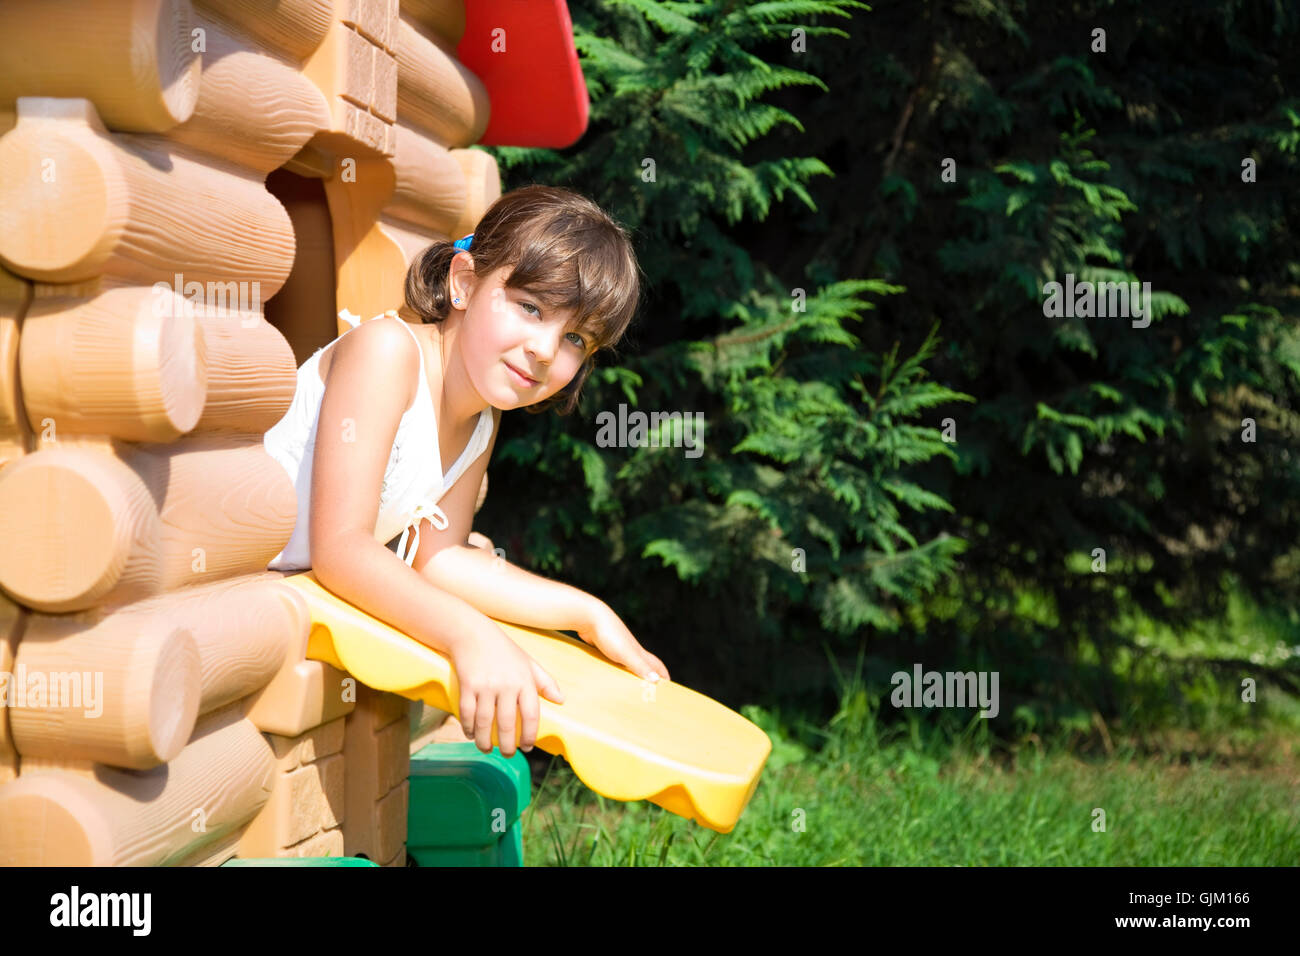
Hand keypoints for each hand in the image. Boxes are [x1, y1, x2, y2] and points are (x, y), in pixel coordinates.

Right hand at [450, 621, 563, 756]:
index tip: (528, 747)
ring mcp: (486, 685)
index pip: (532, 714)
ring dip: (485, 741)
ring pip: (485, 722)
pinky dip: (469, 727)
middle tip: (507, 755)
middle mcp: (506, 684)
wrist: (472, 633)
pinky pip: (468, 713)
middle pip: (508, 724)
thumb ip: (545, 681)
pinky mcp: (467, 685)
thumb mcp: (528, 662)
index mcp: (524, 680)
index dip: (530, 735)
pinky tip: (472, 735)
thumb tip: (561, 700)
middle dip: (507, 745)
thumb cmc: (503, 649)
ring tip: (487, 749)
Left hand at [576, 601, 669, 682]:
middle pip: (644, 663)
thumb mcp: (626, 654)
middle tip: (652, 687)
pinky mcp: (604, 648)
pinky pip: (613, 661)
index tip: (667, 684)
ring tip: (630, 684)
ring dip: (632, 672)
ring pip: (628, 662)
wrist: (589, 617)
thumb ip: (640, 666)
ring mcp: (617, 647)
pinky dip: (616, 669)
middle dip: (650, 673)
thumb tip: (657, 680)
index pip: (655, 664)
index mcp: (638, 651)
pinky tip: (610, 674)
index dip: (662, 673)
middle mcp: (630, 649)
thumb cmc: (610, 635)